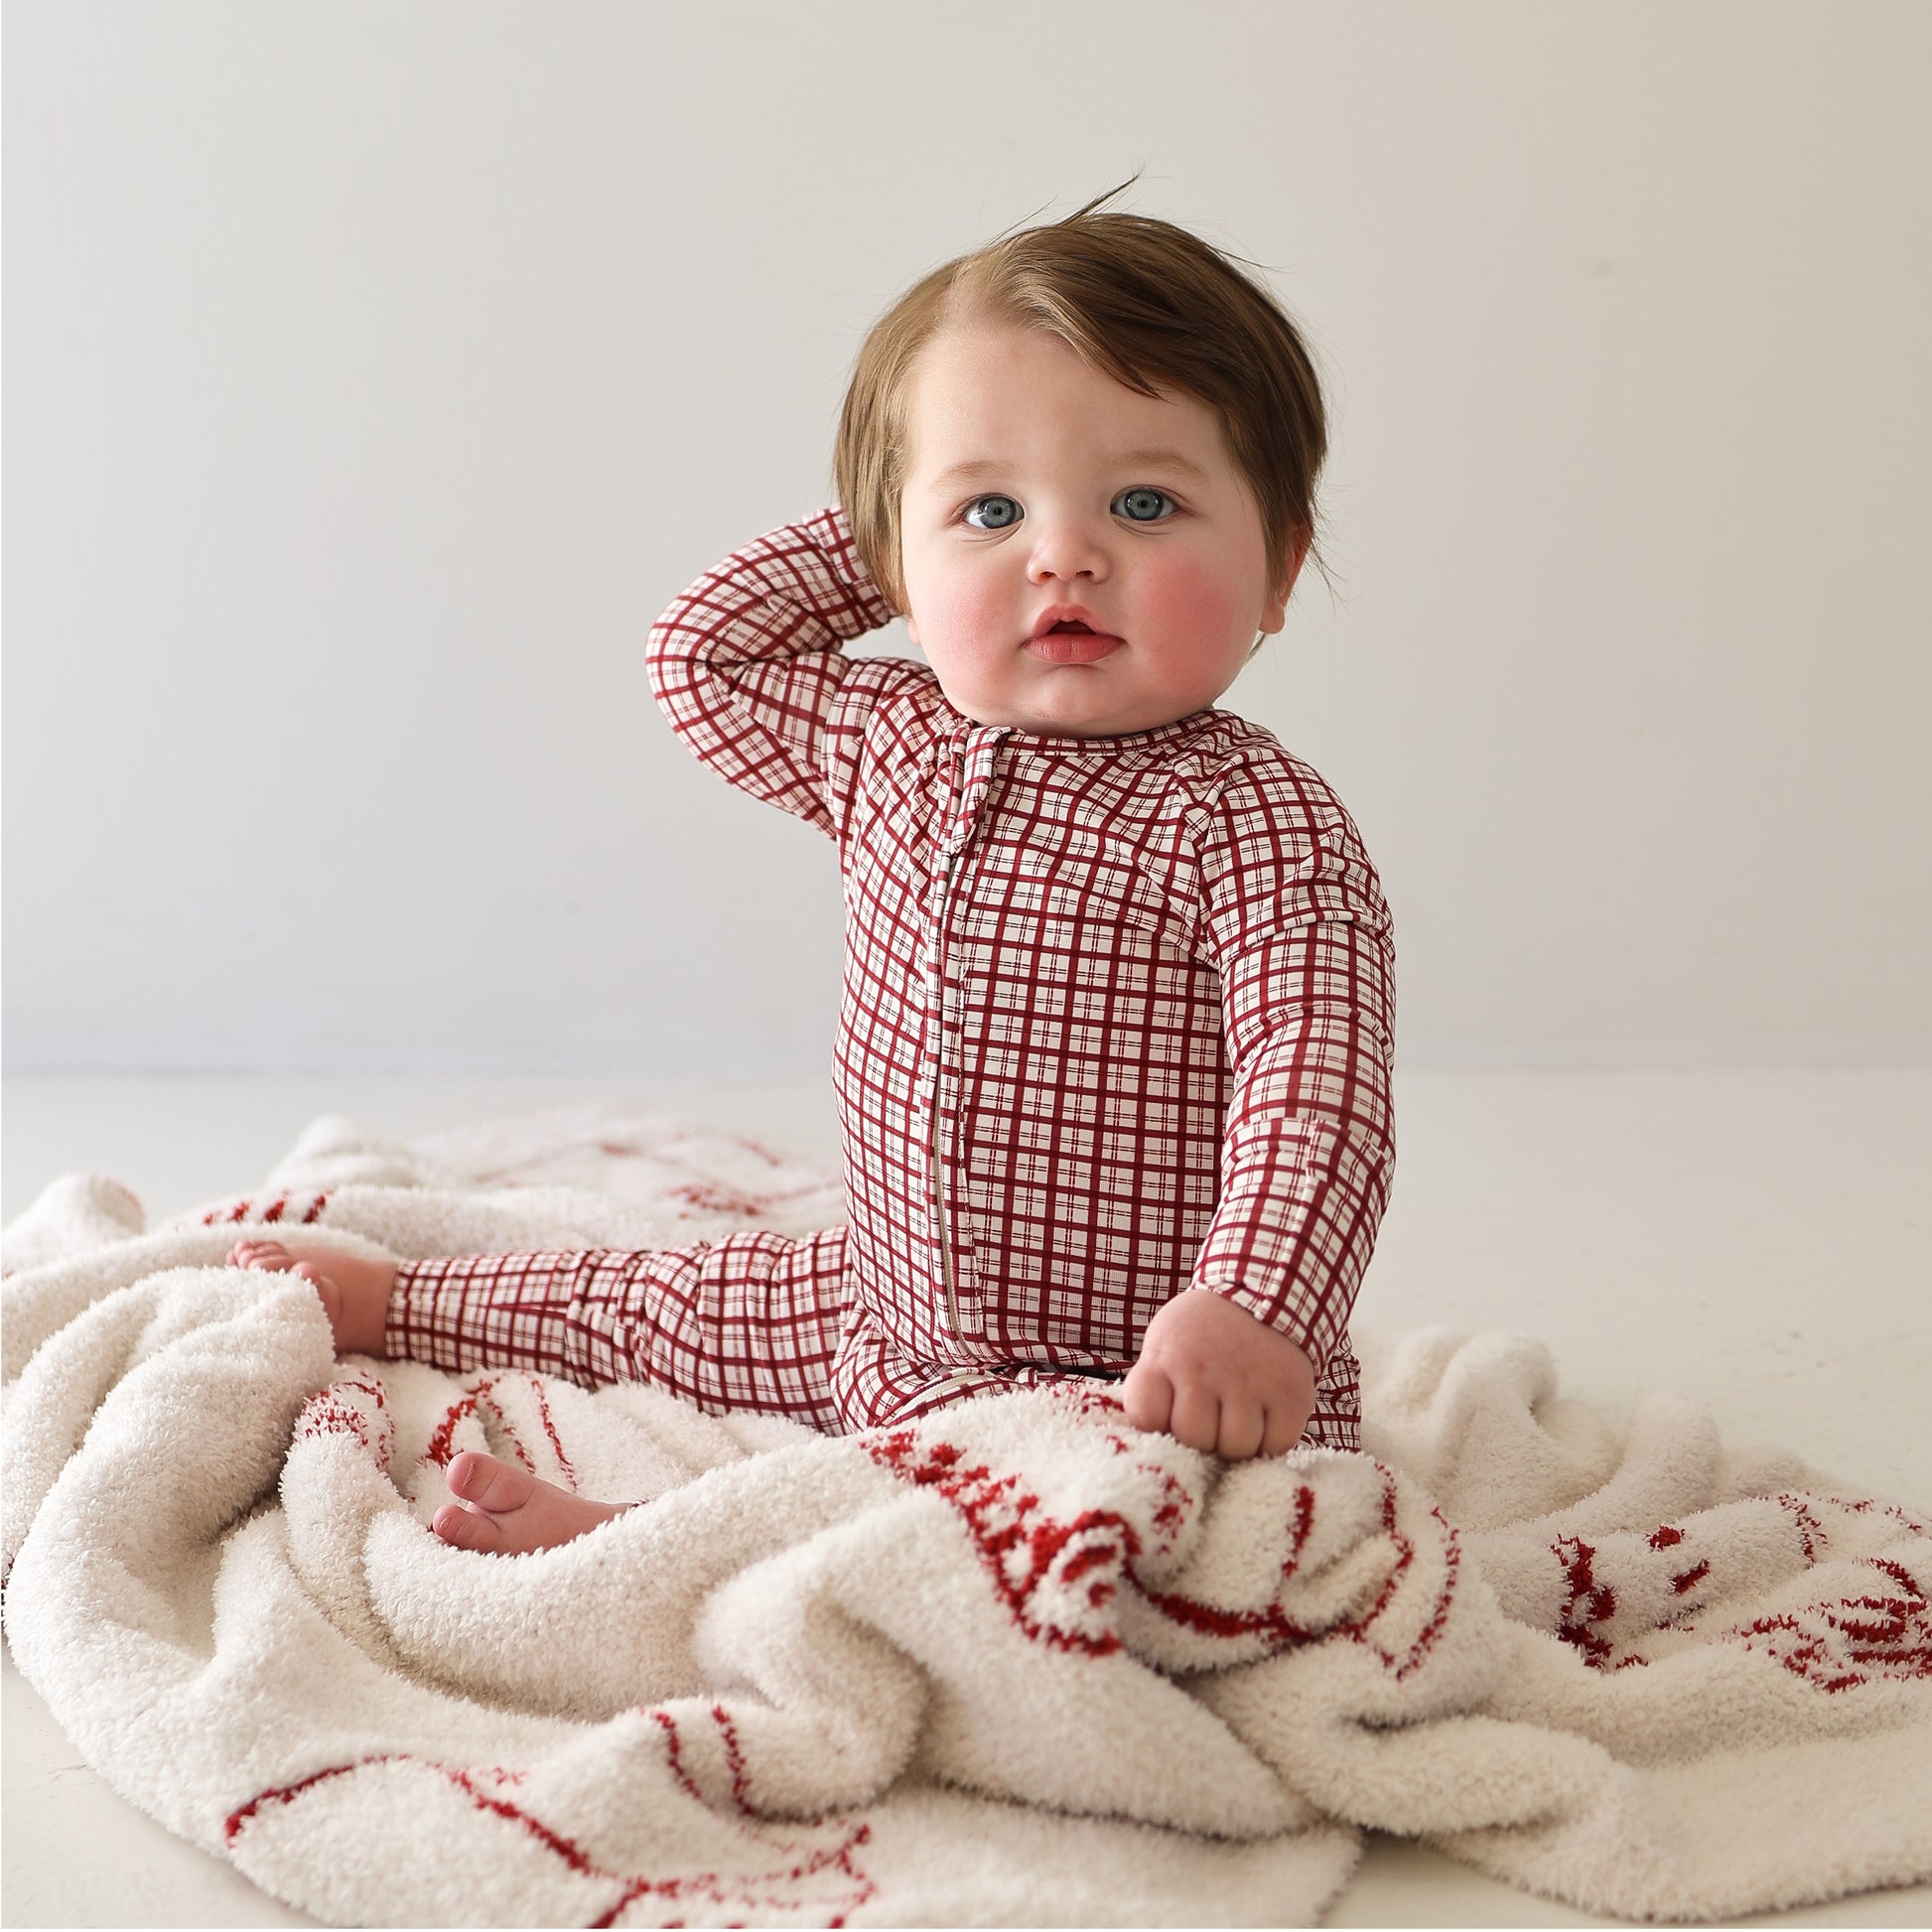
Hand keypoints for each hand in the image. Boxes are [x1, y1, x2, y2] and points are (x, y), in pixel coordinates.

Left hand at [1121, 1290, 1315, 1459]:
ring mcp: (1249, 1382)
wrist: (1263, 1293)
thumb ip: (1152, 1387)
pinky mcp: (1290, 1395)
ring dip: (1237, 1440)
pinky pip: (1276, 1445)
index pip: (1145, 1416)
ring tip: (1237, 1413)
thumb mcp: (1163, 1343)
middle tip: (1211, 1412)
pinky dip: (1271, 1440)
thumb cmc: (1203, 1334)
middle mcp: (1204, 1369)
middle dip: (1202, 1434)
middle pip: (1194, 1438)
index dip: (1157, 1423)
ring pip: (1236, 1447)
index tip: (1169, 1411)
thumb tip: (1149, 1437)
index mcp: (1166, 1355)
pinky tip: (1265, 1414)